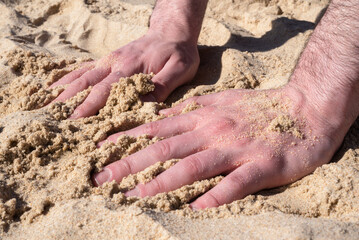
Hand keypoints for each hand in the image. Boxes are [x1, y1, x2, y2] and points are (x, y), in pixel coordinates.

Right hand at [50, 31, 199, 117]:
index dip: (89, 106)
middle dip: (68, 102)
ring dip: (63, 91)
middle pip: (86, 83)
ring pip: (81, 76)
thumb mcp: (179, 69)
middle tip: (51, 118)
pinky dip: (68, 78)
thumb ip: (162, 86)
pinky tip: (56, 87)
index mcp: (130, 68)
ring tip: (46, 105)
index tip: (73, 120)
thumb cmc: (178, 53)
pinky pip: (84, 69)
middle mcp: (114, 63)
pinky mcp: (108, 60)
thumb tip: (144, 105)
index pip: (105, 89)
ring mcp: (109, 61)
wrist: (171, 33)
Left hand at [92, 86, 341, 208]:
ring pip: (193, 167)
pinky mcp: (261, 166)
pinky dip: (214, 196)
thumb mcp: (220, 100)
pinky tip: (196, 209)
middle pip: (165, 149)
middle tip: (101, 179)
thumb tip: (161, 118)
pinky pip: (235, 184)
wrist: (304, 109)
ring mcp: (236, 149)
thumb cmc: (259, 107)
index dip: (126, 140)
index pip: (156, 129)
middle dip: (130, 164)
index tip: (99, 151)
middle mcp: (213, 131)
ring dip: (161, 182)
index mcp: (203, 116)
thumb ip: (191, 110)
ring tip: (134, 196)